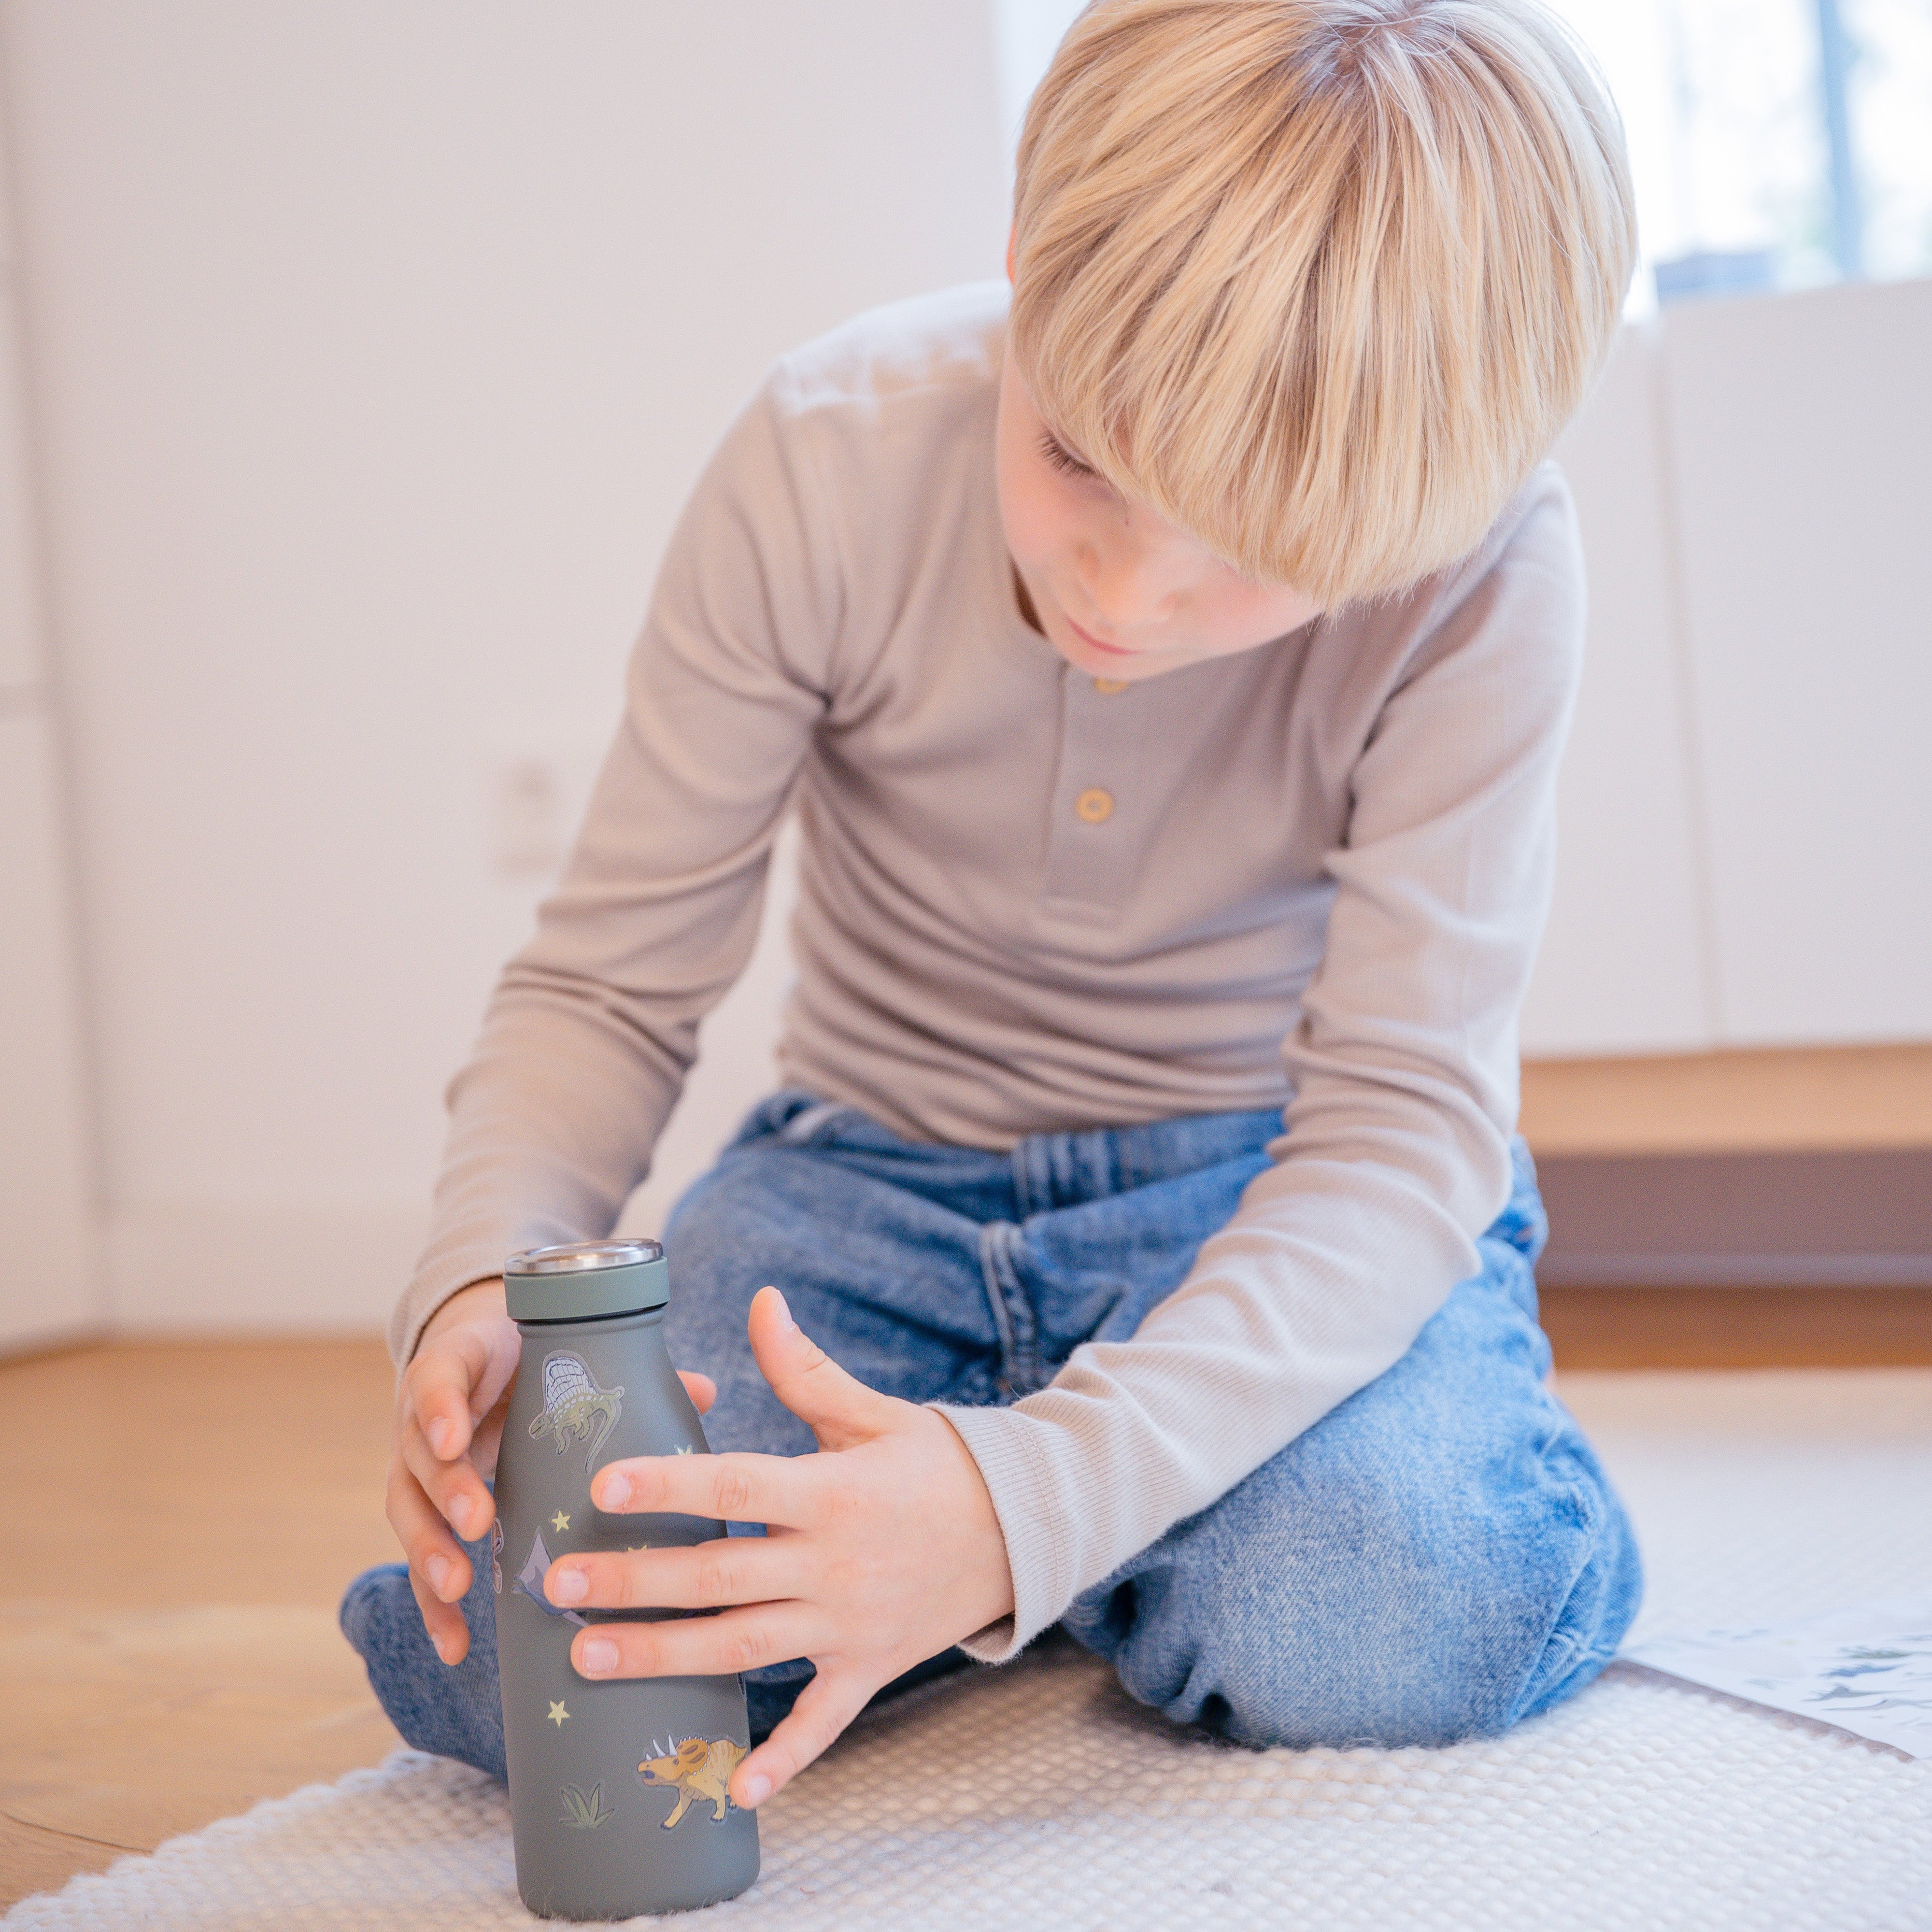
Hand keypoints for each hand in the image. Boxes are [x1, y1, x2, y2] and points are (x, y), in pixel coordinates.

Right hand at [386, 1273, 716, 1663]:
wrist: (481, 1361)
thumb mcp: (558, 1354)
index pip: (436, 1380)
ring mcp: (420, 1469)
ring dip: (429, 1551)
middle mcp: (427, 1421)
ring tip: (458, 1585)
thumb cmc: (530, 1360)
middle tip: (480, 1519)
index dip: (440, 1408)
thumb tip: (704, 1390)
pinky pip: (420, 1565)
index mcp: (459, 1368)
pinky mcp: (427, 1516)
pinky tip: (456, 1646)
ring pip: (408, 1510)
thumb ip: (621, 1370)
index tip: (457, 1439)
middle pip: (419, 1455)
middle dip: (448, 1489)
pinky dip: (433, 1608)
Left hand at [544, 1286, 1013, 1809]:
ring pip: (743, 1647)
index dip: (669, 1485)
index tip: (602, 1486)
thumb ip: (807, 1368)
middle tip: (561, 1586)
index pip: (737, 1485)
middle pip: (720, 1575)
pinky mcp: (868, 1668)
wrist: (1022, 1529)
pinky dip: (782, 1760)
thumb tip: (761, 1299)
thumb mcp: (873, 1412)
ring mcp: (850, 1624)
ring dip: (664, 1657)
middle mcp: (836, 1563)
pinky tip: (734, 1790)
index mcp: (833, 1492)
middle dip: (636, 1583)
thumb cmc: (935, 1463)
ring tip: (589, 1659)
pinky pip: (821, 1722)